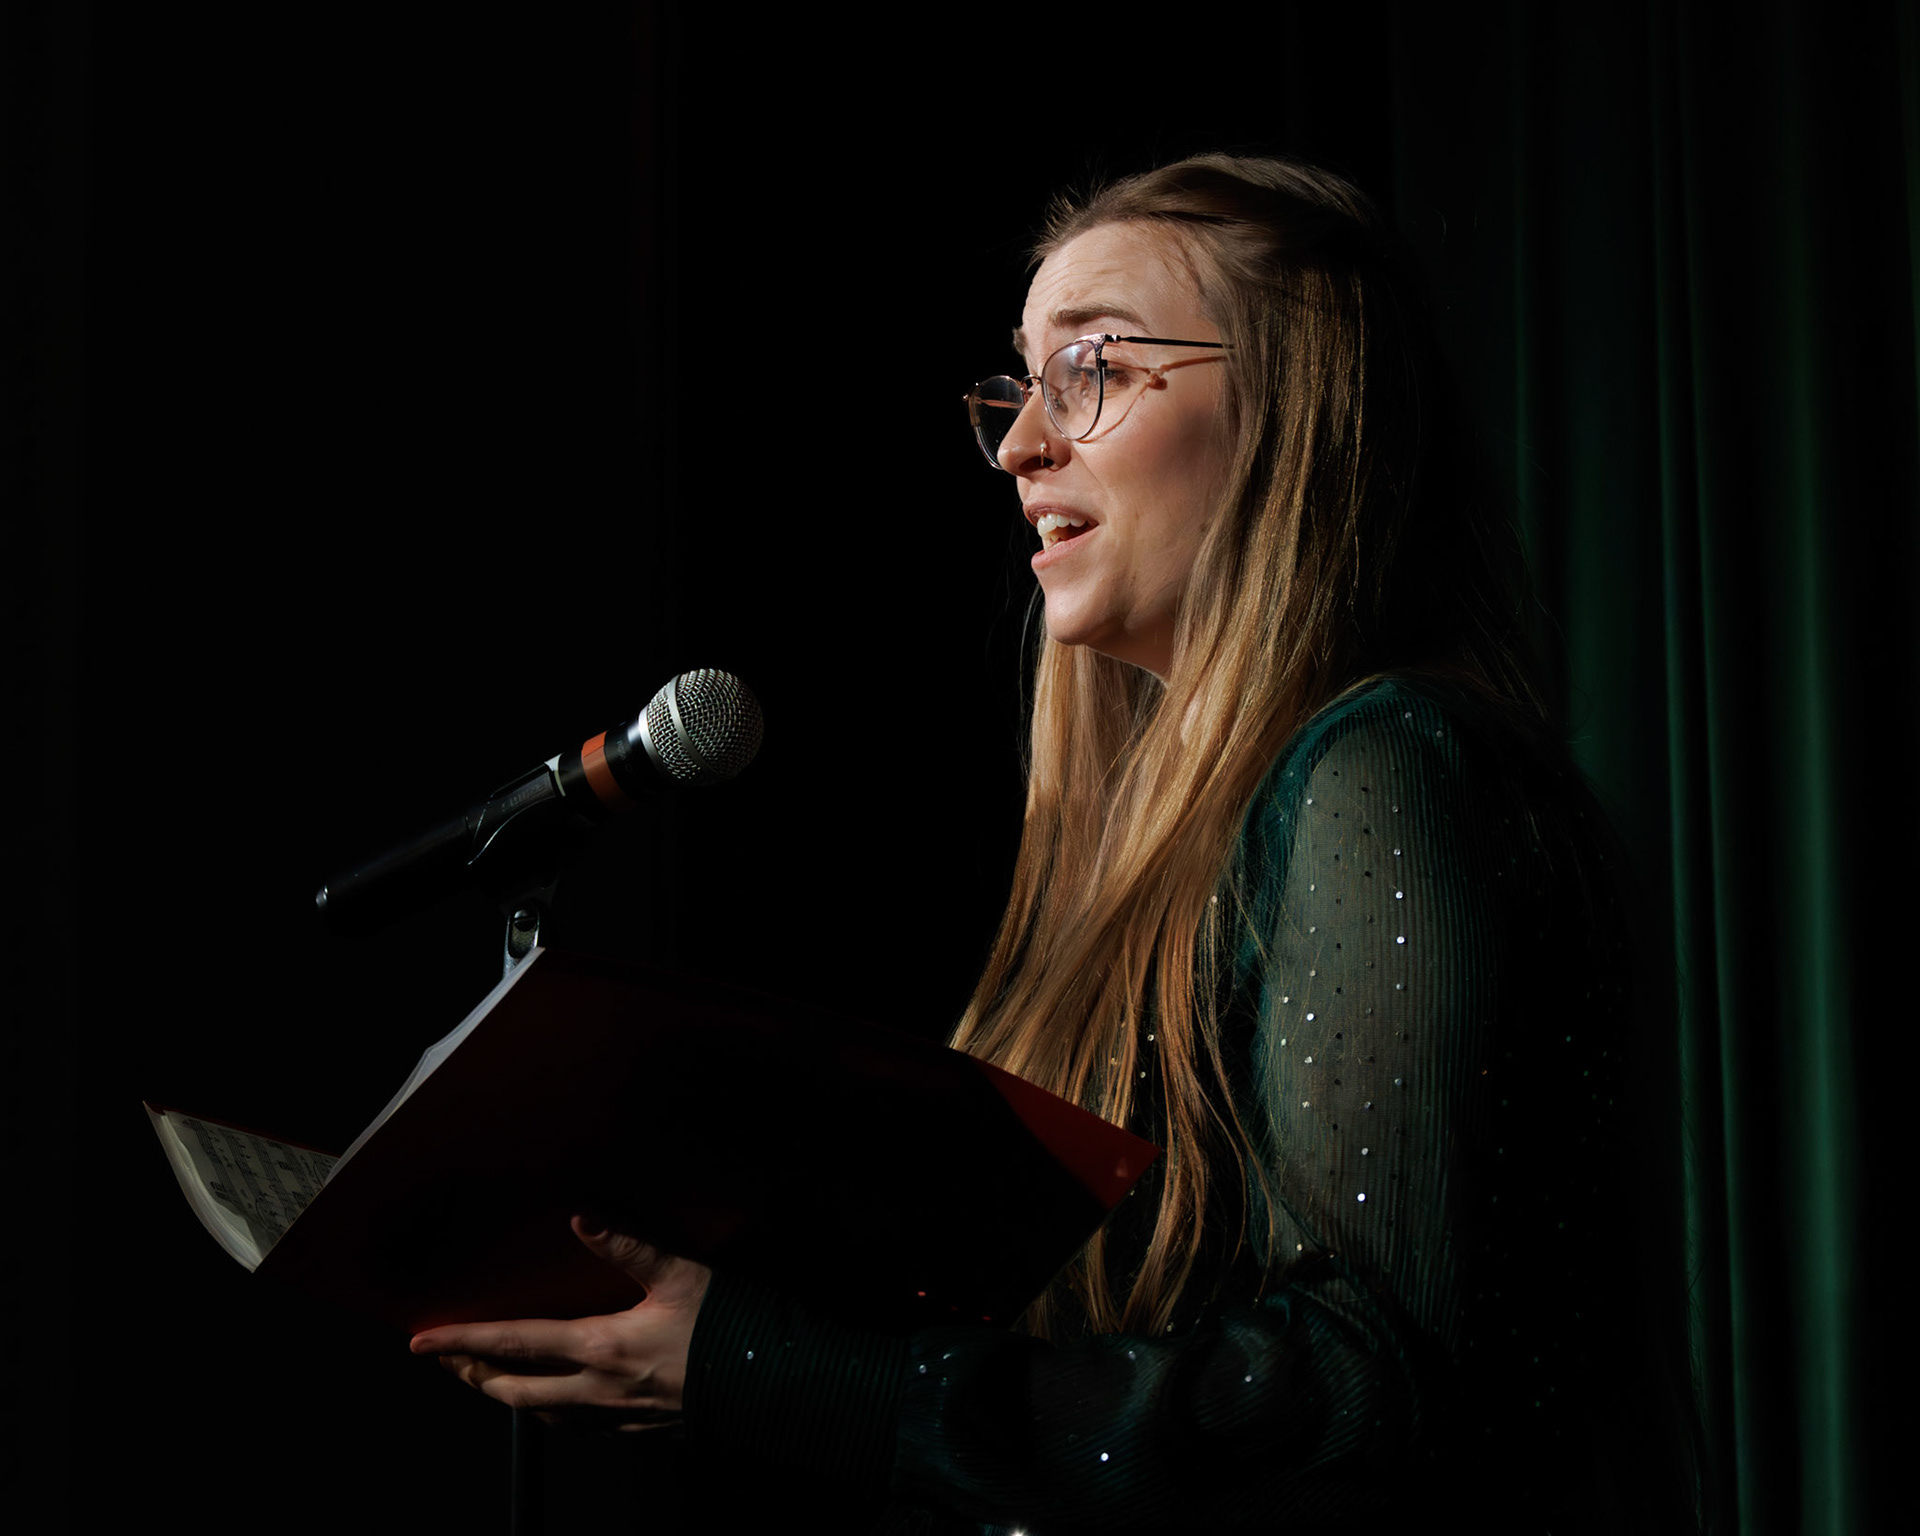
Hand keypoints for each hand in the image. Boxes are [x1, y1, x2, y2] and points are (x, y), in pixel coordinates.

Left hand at [409, 1216, 710, 1428]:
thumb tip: (582, 1217)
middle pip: (514, 1390)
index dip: (463, 1341)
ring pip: (540, 1416)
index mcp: (602, 1347)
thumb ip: (629, 1246)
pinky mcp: (636, 1430)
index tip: (421, 1340)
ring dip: (505, 1395)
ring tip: (487, 1378)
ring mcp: (615, 1417)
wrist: (769, 1386)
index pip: (515, 1343)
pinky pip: (575, 1428)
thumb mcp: (681, 1275)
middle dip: (473, 1374)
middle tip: (445, 1359)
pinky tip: (551, 1402)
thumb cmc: (726, 1327)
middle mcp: (598, 1390)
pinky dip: (548, 1413)